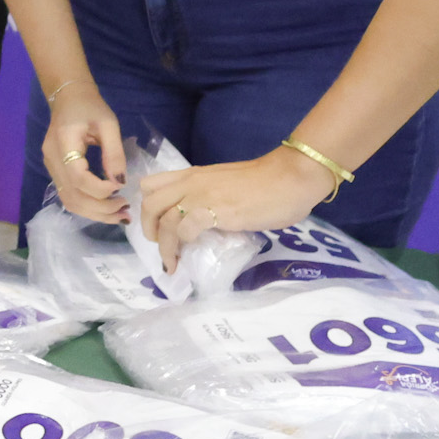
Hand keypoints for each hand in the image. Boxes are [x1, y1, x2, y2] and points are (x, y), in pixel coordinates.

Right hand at [41, 80, 128, 222]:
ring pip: (69, 201)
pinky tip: (107, 208)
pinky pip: (69, 196)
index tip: (121, 187)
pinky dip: (88, 207)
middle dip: (100, 208)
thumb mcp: (109, 124)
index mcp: (63, 142)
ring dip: (95, 213)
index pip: (77, 176)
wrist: (68, 97)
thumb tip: (121, 182)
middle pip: (72, 195)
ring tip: (120, 215)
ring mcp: (50, 167)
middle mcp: (52, 159)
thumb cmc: (90, 107)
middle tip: (126, 209)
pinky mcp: (56, 172)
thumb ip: (114, 153)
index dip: (100, 189)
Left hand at [138, 151, 337, 270]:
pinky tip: (190, 254)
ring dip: (164, 246)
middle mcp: (191, 183)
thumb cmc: (267, 183)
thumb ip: (209, 199)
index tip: (156, 227)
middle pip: (150, 203)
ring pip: (164, 219)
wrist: (290, 178)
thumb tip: (203, 223)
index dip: (148, 208)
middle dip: (149, 229)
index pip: (152, 185)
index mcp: (192, 175)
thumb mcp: (225, 186)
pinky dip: (183, 243)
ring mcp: (202, 196)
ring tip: (171, 263)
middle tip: (160, 246)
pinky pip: (186, 227)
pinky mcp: (215, 211)